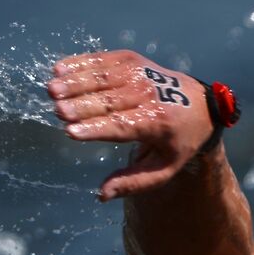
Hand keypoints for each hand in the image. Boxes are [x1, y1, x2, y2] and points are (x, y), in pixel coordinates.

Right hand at [48, 50, 214, 201]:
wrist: (201, 105)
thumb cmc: (177, 141)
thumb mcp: (165, 168)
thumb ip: (134, 182)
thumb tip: (101, 195)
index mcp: (158, 123)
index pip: (123, 126)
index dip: (96, 128)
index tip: (70, 132)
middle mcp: (150, 95)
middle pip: (110, 100)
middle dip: (82, 104)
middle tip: (57, 110)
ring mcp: (140, 73)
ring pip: (104, 76)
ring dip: (76, 81)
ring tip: (52, 89)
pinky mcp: (131, 59)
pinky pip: (103, 59)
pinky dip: (81, 62)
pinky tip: (60, 69)